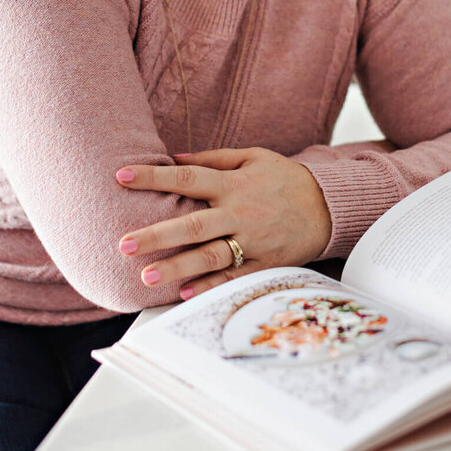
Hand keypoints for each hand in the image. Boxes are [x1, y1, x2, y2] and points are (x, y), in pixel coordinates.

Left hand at [115, 147, 331, 297]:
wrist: (329, 205)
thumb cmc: (285, 179)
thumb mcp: (252, 157)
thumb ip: (213, 158)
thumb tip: (174, 158)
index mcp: (233, 183)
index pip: (186, 177)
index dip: (153, 176)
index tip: (121, 177)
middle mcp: (239, 212)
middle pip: (192, 224)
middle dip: (156, 234)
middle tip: (124, 244)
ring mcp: (252, 240)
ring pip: (210, 256)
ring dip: (177, 267)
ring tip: (146, 276)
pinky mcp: (264, 262)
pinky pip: (234, 276)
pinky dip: (210, 285)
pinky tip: (184, 293)